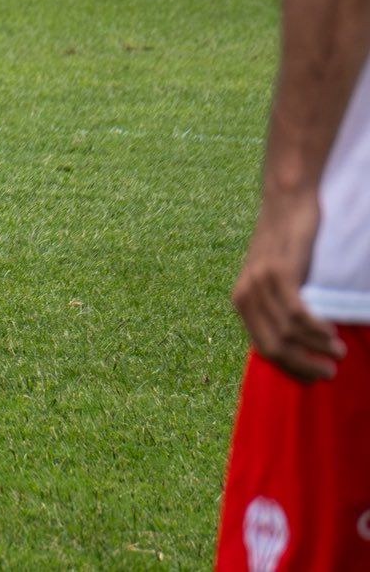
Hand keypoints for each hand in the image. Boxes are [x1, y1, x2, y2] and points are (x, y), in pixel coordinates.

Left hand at [232, 191, 345, 380]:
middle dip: (303, 365)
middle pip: (273, 347)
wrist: (286, 202)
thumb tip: (295, 342)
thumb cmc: (286, 243)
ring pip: (289, 333)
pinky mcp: (278, 272)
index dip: (290, 367)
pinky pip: (297, 314)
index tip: (314, 377)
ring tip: (338, 351)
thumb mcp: (273, 277)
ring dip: (317, 347)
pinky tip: (331, 332)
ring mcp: (259, 283)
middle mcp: (244, 294)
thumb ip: (276, 306)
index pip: (263, 348)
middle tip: (329, 373)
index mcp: (241, 301)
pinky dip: (316, 329)